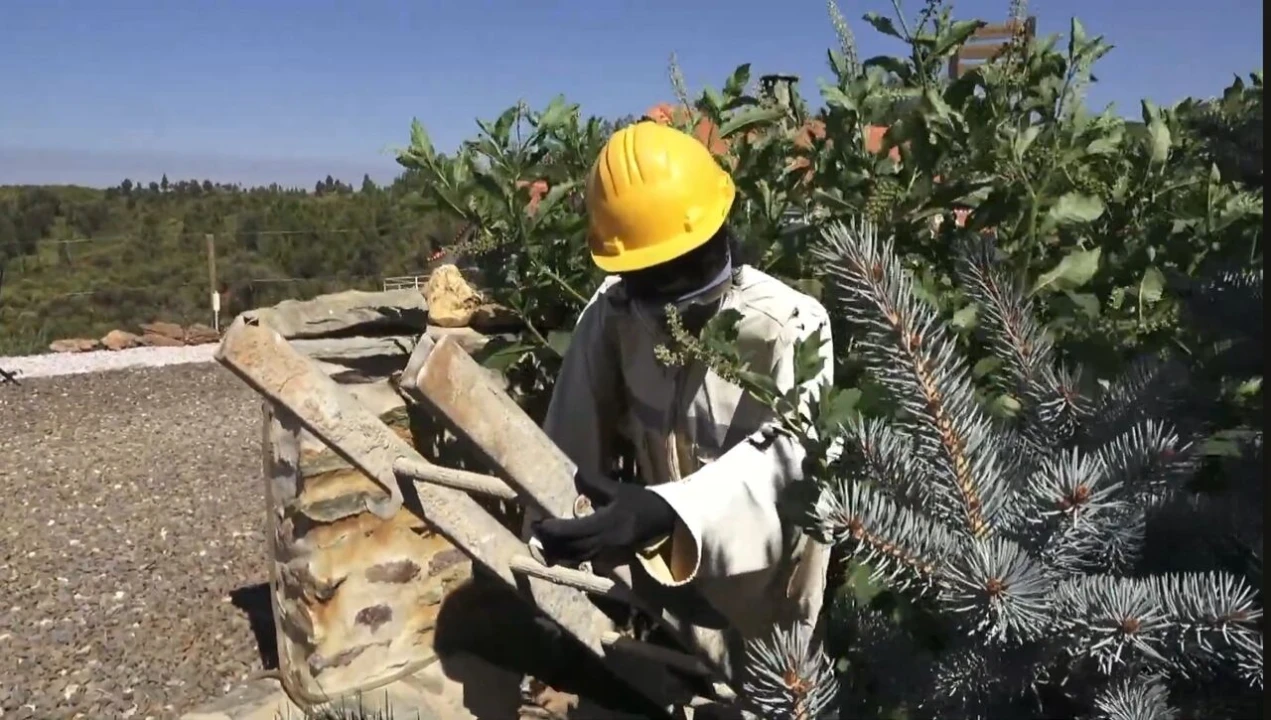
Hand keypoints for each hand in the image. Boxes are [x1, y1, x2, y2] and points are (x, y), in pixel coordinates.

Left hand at [532, 472, 676, 565]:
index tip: (538, 523)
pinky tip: (559, 550)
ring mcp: (610, 552)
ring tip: (542, 542)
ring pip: (578, 557)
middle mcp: (608, 541)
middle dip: (551, 542)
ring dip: (558, 551)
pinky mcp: (612, 558)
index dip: (554, 529)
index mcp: (609, 523)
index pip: (575, 530)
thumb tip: (575, 473)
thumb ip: (596, 483)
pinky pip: (586, 560)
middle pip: (573, 547)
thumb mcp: (619, 490)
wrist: (665, 520)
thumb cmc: (641, 501)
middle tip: (534, 532)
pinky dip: (570, 556)